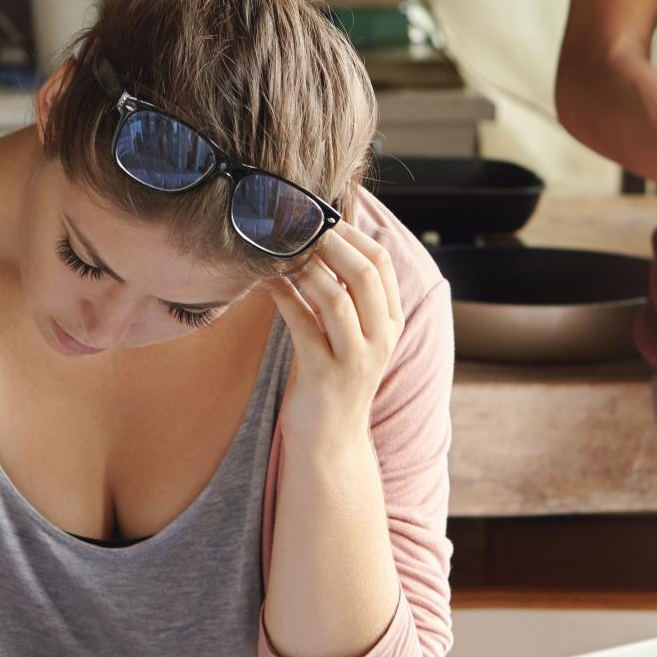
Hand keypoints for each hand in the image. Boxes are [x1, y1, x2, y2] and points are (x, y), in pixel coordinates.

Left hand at [271, 223, 404, 449]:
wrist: (331, 442)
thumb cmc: (333, 380)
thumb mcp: (352, 335)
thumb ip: (346, 296)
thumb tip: (322, 242)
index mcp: (391, 323)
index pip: (381, 263)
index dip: (352, 233)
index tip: (321, 214)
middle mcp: (380, 339)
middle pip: (364, 274)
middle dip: (330, 242)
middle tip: (298, 222)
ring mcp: (355, 359)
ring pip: (335, 298)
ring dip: (305, 267)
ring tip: (279, 248)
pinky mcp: (324, 376)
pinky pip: (303, 325)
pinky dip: (284, 297)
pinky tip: (266, 281)